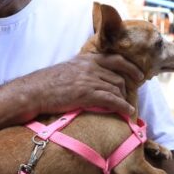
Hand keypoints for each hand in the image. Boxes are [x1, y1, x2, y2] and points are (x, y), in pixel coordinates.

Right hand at [24, 52, 142, 116]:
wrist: (34, 91)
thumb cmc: (46, 83)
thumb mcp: (66, 69)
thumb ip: (81, 69)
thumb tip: (90, 77)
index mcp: (86, 60)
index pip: (116, 60)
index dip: (131, 68)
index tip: (139, 76)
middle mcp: (91, 68)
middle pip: (119, 77)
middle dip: (128, 88)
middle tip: (131, 97)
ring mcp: (90, 81)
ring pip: (117, 89)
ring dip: (125, 100)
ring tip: (128, 108)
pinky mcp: (88, 95)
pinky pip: (113, 100)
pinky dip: (123, 107)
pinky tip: (128, 113)